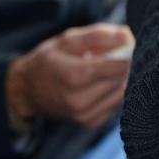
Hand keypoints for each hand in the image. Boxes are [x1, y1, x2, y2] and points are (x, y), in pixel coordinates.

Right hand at [6, 23, 132, 128]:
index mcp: (73, 76)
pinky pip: (115, 105)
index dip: (128, 54)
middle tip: (124, 54)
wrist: (27, 90)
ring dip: (123, 79)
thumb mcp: (67, 40)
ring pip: (122, 94)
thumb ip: (98, 35)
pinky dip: (115, 92)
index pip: (116, 66)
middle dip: (127, 65)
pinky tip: (104, 83)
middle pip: (121, 80)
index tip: (131, 46)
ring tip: (111, 68)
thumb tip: (127, 35)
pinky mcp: (89, 123)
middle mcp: (79, 100)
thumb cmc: (48, 60)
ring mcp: (84, 115)